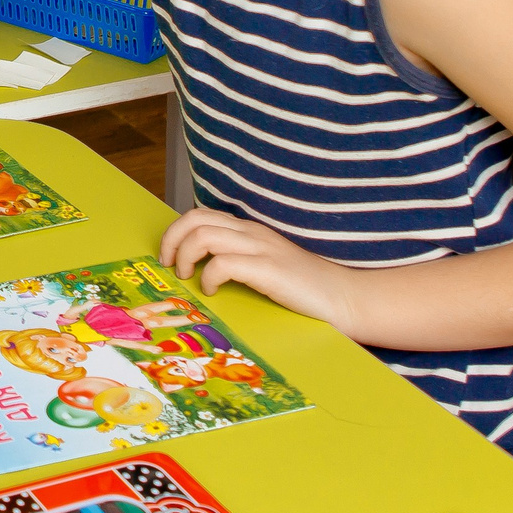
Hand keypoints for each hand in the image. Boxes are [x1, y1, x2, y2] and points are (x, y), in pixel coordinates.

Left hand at [158, 208, 362, 336]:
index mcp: (249, 229)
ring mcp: (260, 249)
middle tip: (169, 267)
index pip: (200, 214)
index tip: (169, 256)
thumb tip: (202, 268)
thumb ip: (238, 258)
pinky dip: (208, 277)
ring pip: (203, 235)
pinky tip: (213, 291)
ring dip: (184, 256)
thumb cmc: (304, 287)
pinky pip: (222, 263)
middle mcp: (252, 232)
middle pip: (194, 219)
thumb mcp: (265, 264)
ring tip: (188, 278)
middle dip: (170, 241)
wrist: (344, 297)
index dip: (176, 232)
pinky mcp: (268, 269)